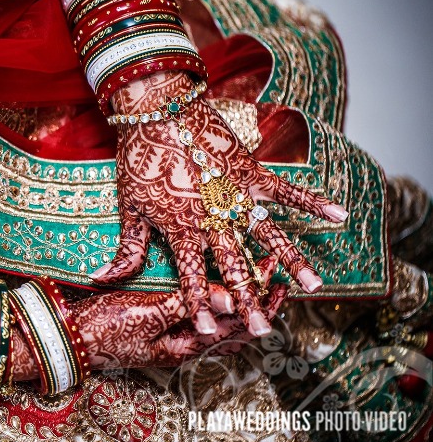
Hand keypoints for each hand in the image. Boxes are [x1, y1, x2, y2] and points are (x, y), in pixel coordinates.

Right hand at [75, 256, 286, 368]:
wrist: (71, 336)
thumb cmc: (106, 326)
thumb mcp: (148, 312)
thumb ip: (188, 304)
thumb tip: (231, 298)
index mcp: (186, 345)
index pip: (236, 325)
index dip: (260, 302)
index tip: (276, 278)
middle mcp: (185, 346)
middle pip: (236, 328)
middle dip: (259, 304)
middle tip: (279, 280)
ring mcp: (174, 339)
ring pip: (221, 326)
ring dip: (242, 306)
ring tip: (258, 287)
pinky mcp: (162, 327)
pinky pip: (201, 320)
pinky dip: (218, 306)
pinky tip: (219, 297)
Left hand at [90, 71, 347, 336]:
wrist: (157, 111)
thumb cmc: (140, 159)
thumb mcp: (129, 207)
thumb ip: (126, 248)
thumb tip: (102, 279)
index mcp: (183, 229)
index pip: (192, 276)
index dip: (199, 304)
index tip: (210, 331)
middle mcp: (214, 218)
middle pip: (235, 266)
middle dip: (249, 300)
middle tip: (263, 329)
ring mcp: (236, 195)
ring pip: (269, 235)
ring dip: (292, 261)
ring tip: (315, 286)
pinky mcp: (251, 170)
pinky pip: (286, 189)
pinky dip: (312, 201)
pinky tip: (339, 216)